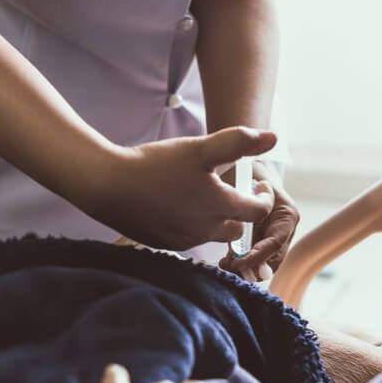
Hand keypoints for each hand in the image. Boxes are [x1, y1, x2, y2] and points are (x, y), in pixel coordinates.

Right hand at [78, 127, 277, 250]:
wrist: (108, 186)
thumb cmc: (156, 165)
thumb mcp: (201, 148)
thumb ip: (239, 142)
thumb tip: (273, 138)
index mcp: (220, 207)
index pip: (258, 211)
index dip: (263, 197)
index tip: (258, 183)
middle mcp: (205, 230)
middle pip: (236, 228)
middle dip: (239, 212)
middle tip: (229, 190)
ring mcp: (183, 241)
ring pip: (211, 234)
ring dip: (214, 218)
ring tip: (201, 195)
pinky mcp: (163, 244)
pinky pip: (187, 238)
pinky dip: (190, 224)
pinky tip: (177, 205)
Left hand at [219, 162, 300, 278]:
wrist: (244, 171)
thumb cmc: (245, 173)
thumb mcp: (246, 185)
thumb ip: (249, 201)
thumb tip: (248, 215)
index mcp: (287, 215)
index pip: (275, 243)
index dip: (257, 257)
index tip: (237, 262)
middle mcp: (285, 230)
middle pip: (273, 261)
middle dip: (251, 268)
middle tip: (228, 266)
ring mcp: (274, 238)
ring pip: (264, 265)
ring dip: (245, 268)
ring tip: (226, 263)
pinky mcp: (261, 243)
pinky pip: (254, 261)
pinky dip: (241, 264)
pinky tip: (227, 260)